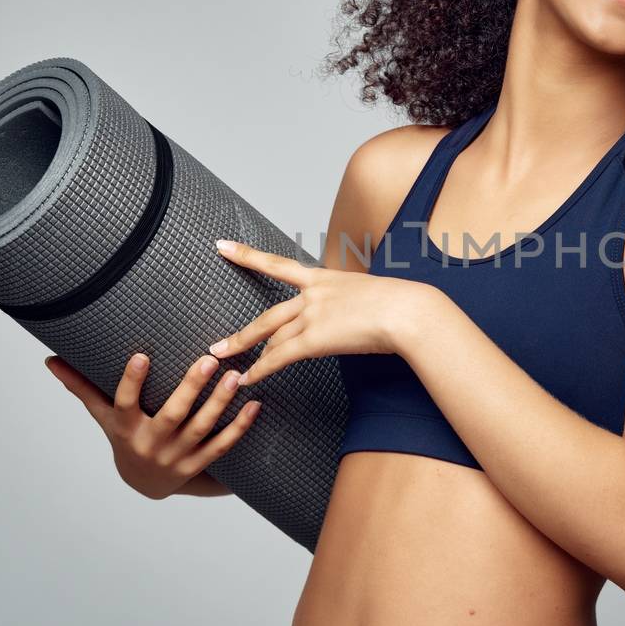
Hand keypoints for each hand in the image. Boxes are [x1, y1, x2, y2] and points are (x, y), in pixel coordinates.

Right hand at [43, 352, 261, 499]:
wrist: (144, 483)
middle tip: (209, 359)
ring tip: (236, 376)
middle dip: (191, 388)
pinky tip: (255, 404)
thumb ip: (81, 386)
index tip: (142, 355)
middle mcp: (150, 443)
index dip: (132, 381)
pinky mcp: (197, 464)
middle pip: (172, 415)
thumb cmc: (124, 436)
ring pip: (201, 428)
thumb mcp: (103, 415)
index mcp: (125, 427)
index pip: (124, 402)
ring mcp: (176, 456)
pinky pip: (222, 445)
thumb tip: (50, 360)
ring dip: (220, 403)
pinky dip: (239, 426)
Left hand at [207, 238, 430, 386]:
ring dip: (247, 352)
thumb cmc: (401, 304)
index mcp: (324, 278)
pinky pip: (279, 357)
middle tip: (217, 341)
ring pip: (271, 338)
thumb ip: (350, 302)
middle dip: (241, 331)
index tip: (223, 247)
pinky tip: (249, 378)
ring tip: (226, 364)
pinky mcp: (314, 339)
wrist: (407, 311)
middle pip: (267, 315)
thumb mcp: (370, 292)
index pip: (278, 265)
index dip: (247, 256)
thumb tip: (348, 314)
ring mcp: (312, 316)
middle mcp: (312, 295)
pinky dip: (262, 369)